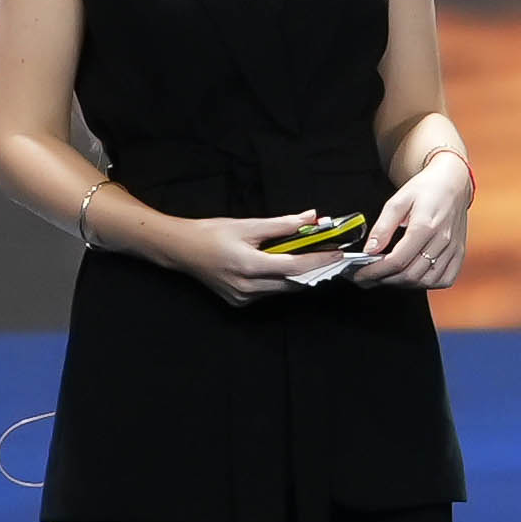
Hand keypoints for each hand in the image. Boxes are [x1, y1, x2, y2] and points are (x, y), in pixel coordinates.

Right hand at [155, 211, 343, 307]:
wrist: (182, 250)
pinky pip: (268, 293)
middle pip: (293, 283)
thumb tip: (311, 218)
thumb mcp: (248, 225)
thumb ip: (282, 225)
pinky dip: (279, 281)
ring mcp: (243, 298)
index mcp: (249, 266)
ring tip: (309, 258)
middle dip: (313, 269)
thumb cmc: (211, 234)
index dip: (319, 260)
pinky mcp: (239, 303)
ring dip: (297, 276)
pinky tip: (281, 267)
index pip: (295, 267)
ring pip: (282, 289)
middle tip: (328, 254)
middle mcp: (247, 288)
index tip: (338, 252)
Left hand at [355, 154, 474, 292]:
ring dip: (404, 284)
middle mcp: (442, 240)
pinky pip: (445, 279)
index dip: (375, 272)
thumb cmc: (426, 188)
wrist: (452, 181)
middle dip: (386, 280)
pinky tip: (415, 278)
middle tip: (370, 278)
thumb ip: (382, 227)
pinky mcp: (459, 252)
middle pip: (411, 275)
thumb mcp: (397, 201)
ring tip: (389, 277)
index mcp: (425, 226)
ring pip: (427, 281)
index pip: (397, 261)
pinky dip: (428, 284)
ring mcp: (453, 248)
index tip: (361, 275)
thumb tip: (370, 249)